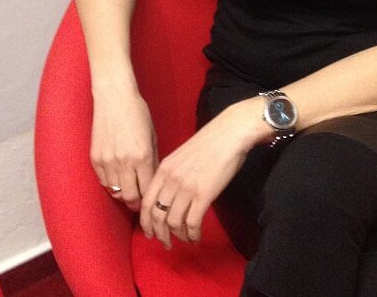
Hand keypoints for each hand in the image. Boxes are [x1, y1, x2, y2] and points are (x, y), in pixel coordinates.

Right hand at [90, 89, 157, 212]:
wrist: (114, 98)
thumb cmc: (138, 113)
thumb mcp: (152, 136)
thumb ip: (153, 160)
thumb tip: (154, 180)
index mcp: (143, 156)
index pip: (147, 189)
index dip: (150, 198)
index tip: (152, 201)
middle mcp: (124, 162)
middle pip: (130, 197)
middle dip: (136, 203)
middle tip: (140, 204)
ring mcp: (108, 161)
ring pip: (115, 192)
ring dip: (123, 194)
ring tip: (129, 192)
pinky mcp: (95, 159)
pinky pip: (103, 182)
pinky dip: (111, 185)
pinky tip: (117, 180)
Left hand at [141, 98, 263, 247]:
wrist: (230, 133)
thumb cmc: (210, 141)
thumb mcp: (182, 155)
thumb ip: (172, 173)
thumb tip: (169, 195)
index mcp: (164, 169)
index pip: (146, 202)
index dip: (146, 222)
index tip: (150, 232)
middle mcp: (171, 180)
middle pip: (157, 216)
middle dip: (160, 234)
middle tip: (166, 243)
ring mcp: (186, 188)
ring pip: (173, 222)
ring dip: (178, 236)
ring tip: (185, 239)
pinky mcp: (203, 195)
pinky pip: (192, 223)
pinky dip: (193, 234)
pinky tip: (196, 237)